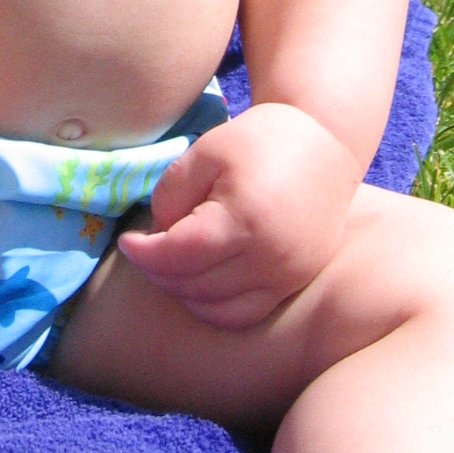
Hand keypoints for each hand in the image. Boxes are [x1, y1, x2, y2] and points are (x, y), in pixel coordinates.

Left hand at [116, 102, 362, 329]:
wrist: (326, 142)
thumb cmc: (260, 139)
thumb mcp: (206, 151)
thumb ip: (172, 195)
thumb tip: (158, 236)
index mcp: (244, 219)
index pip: (179, 254)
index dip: (144, 252)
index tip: (127, 241)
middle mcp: (270, 257)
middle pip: (195, 285)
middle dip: (159, 272)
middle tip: (144, 251)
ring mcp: (288, 275)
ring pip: (219, 308)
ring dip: (183, 293)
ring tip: (168, 266)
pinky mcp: (297, 281)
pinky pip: (248, 313)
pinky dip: (215, 307)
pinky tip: (198, 286)